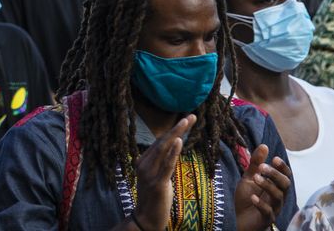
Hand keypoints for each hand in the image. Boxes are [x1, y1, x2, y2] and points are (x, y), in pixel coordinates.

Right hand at [130, 115, 191, 230]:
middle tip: (191, 116)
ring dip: (177, 133)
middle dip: (177, 128)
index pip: (160, 142)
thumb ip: (161, 164)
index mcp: (142, 161)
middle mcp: (143, 164)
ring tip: (187, 121)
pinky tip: (179, 141)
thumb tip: (171, 151)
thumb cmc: (154, 199)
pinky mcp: (157, 183)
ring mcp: (149, 173)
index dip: (173, 130)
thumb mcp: (156, 177)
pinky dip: (173, 151)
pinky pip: (167, 164)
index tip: (185, 120)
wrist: (146, 219)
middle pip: (162, 142)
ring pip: (164, 149)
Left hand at [233, 144, 289, 230]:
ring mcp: (273, 209)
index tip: (274, 158)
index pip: (285, 176)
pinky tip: (253, 197)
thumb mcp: (249, 178)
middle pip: (285, 185)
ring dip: (267, 186)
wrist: (237, 219)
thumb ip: (256, 164)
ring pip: (278, 197)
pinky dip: (261, 204)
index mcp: (275, 186)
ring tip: (255, 178)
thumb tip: (264, 146)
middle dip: (275, 175)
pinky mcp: (265, 219)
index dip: (282, 167)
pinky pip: (268, 212)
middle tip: (262, 167)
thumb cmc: (246, 198)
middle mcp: (277, 197)